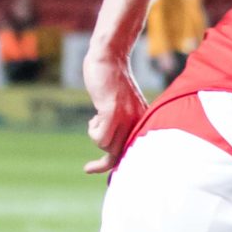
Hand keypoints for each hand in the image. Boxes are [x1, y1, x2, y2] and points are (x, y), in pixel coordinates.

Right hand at [82, 52, 147, 173]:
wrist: (109, 57)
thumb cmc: (111, 80)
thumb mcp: (119, 105)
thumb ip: (119, 121)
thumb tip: (109, 144)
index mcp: (142, 121)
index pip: (134, 151)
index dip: (118, 166)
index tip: (101, 174)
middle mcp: (137, 122)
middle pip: (116, 152)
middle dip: (102, 158)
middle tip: (89, 162)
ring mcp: (126, 117)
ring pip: (106, 146)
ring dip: (95, 134)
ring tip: (97, 117)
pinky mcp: (112, 111)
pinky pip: (99, 137)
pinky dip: (93, 131)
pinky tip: (94, 117)